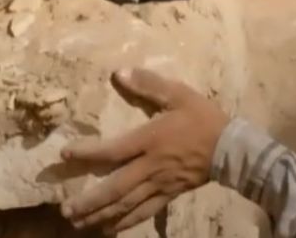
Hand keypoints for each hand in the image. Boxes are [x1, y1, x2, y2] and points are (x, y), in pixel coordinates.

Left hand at [59, 69, 229, 233]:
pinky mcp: (169, 195)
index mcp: (150, 140)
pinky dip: (126, 222)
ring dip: (101, 215)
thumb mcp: (178, 93)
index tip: (65, 155)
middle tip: (65, 210)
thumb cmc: (202, 118)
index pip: (112, 150)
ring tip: (79, 223)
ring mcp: (160, 184)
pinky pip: (144, 212)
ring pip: (126, 205)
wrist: (231, 147)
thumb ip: (148, 84)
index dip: (87, 154)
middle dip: (89, 201)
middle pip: (114, 187)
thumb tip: (118, 73)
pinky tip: (111, 229)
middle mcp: (151, 166)